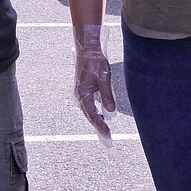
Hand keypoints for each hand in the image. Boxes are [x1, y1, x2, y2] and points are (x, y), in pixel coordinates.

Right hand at [73, 25, 116, 147]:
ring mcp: (81, 93)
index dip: (101, 127)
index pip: (93, 116)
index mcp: (83, 95)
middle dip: (99, 128)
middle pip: (90, 116)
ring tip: (105, 132)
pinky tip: (102, 116)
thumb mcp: (104, 80)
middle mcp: (80, 96)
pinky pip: (89, 105)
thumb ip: (107, 97)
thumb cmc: (94, 63)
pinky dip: (96, 112)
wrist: (88, 50)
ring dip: (97, 121)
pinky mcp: (84, 89)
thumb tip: (110, 113)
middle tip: (107, 140)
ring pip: (89, 111)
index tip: (108, 136)